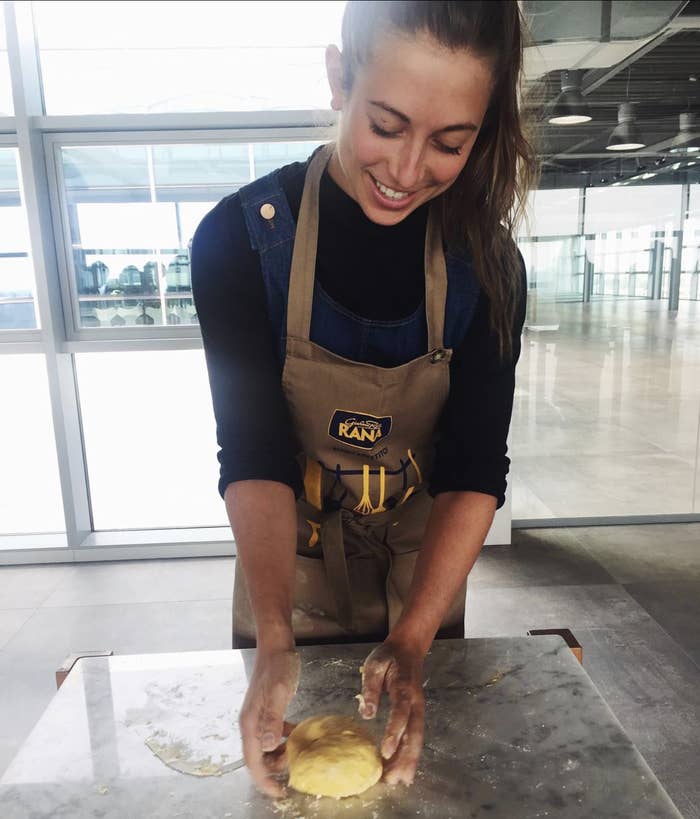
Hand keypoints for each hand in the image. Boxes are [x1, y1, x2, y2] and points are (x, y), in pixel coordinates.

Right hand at [239, 648, 300, 796]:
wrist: (275, 645)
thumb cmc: (278, 667)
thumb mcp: (279, 693)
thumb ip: (273, 719)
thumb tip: (268, 746)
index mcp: (250, 723)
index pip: (253, 761)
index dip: (264, 780)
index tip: (279, 793)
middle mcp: (251, 722)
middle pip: (258, 756)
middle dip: (273, 769)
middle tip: (294, 771)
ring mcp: (258, 715)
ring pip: (266, 745)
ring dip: (279, 753)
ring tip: (297, 755)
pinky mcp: (267, 708)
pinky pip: (272, 731)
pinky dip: (283, 738)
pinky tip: (296, 735)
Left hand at [358, 638, 425, 785]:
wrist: (409, 648)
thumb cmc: (389, 656)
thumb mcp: (375, 664)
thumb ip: (371, 687)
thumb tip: (366, 713)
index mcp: (404, 688)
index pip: (400, 713)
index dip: (394, 733)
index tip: (385, 752)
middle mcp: (415, 703)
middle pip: (413, 733)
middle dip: (404, 757)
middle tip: (393, 779)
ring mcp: (418, 710)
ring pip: (416, 739)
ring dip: (408, 761)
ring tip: (398, 782)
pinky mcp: (416, 715)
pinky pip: (415, 737)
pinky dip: (410, 755)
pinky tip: (403, 771)